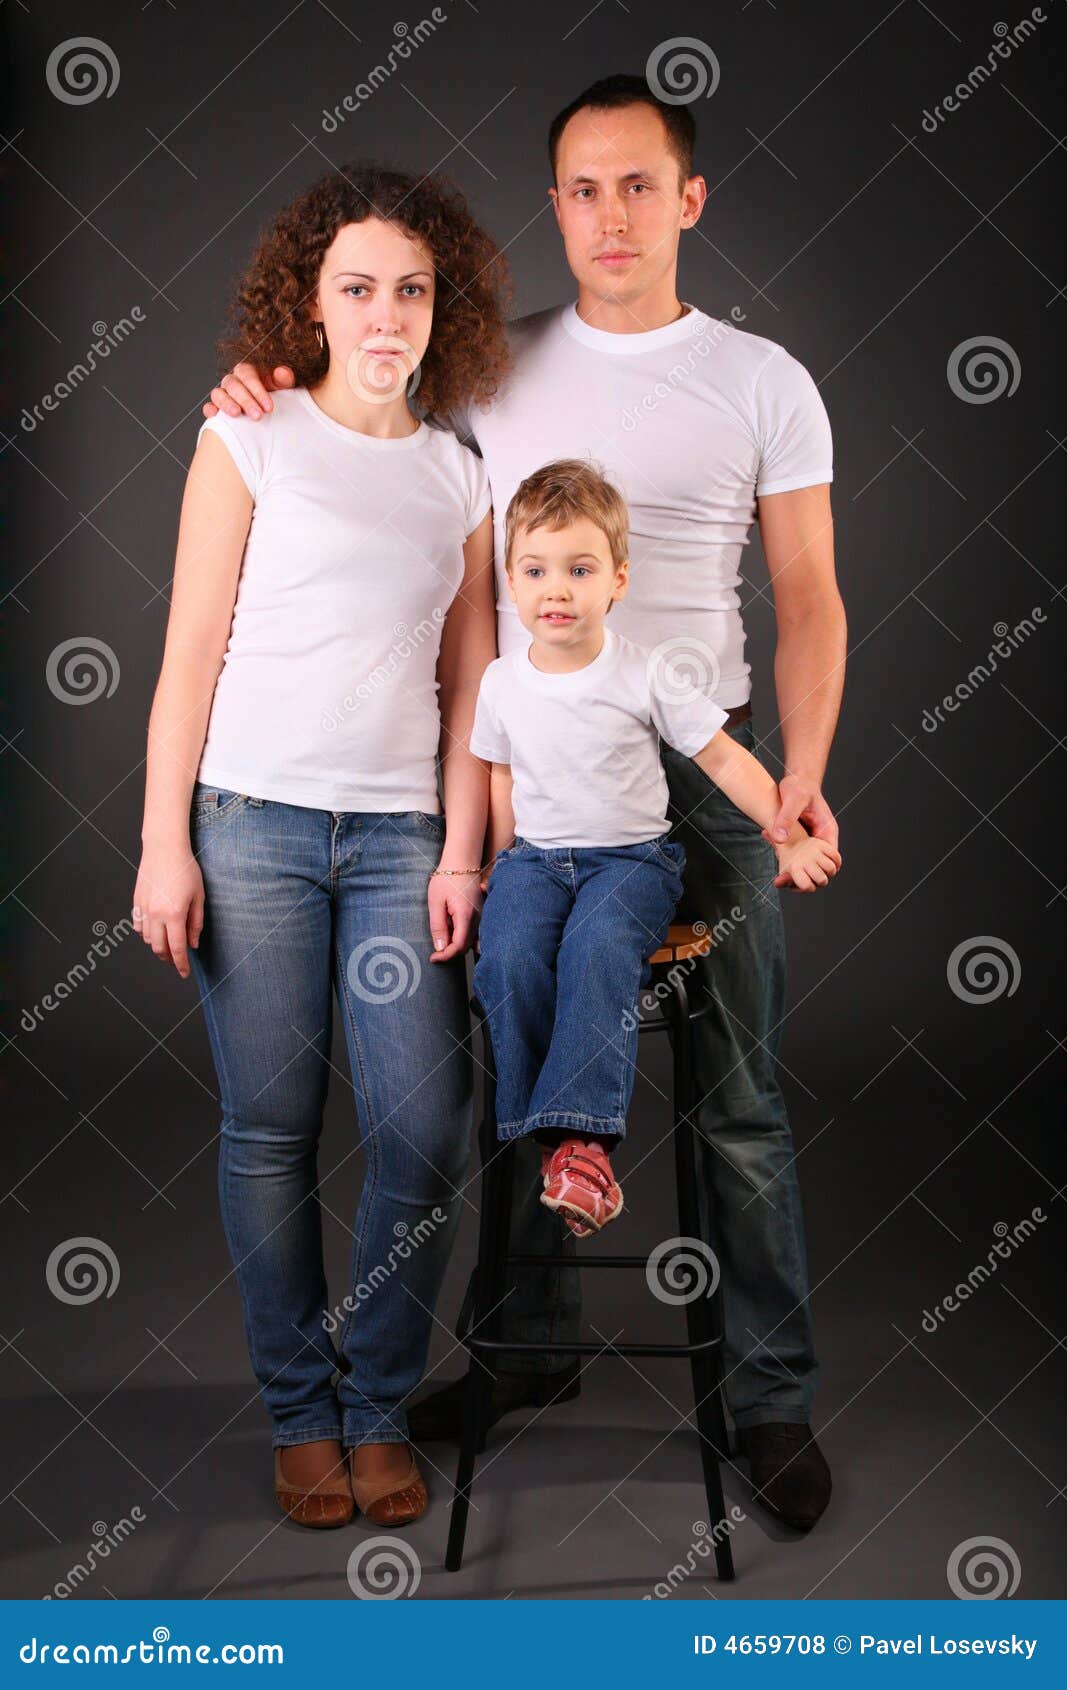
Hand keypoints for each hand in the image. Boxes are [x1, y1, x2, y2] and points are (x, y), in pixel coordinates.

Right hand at [132, 845, 205, 978]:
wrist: (164, 849)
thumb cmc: (185, 869)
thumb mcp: (198, 896)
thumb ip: (195, 923)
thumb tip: (192, 944)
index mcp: (174, 914)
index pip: (176, 949)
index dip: (181, 964)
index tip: (184, 973)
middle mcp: (155, 914)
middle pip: (159, 948)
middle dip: (168, 959)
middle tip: (177, 962)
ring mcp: (143, 908)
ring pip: (147, 939)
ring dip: (158, 946)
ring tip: (169, 945)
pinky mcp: (137, 902)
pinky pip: (138, 926)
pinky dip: (146, 934)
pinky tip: (156, 931)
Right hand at [202, 361, 294, 420]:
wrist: (268, 412)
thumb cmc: (275, 396)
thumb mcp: (283, 388)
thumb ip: (283, 379)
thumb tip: (282, 372)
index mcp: (247, 372)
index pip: (248, 375)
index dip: (258, 391)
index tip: (269, 407)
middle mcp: (233, 381)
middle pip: (233, 385)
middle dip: (246, 401)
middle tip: (258, 416)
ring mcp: (223, 394)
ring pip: (218, 393)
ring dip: (227, 404)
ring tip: (237, 414)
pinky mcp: (216, 407)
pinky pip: (208, 406)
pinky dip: (210, 410)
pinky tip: (215, 415)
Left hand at [427, 871, 483, 961]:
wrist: (462, 861)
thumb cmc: (447, 878)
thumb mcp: (435, 902)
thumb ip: (438, 926)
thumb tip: (440, 947)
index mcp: (466, 916)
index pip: (459, 946)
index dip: (445, 956)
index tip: (433, 958)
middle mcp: (478, 918)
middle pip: (466, 947)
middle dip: (450, 953)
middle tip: (434, 952)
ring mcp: (481, 916)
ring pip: (471, 941)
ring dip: (456, 946)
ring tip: (442, 940)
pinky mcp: (481, 914)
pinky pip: (474, 933)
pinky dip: (463, 938)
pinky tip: (451, 932)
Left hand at [764, 776, 838, 890]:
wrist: (796, 777)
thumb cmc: (800, 786)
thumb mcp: (794, 800)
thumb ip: (787, 818)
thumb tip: (779, 839)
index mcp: (827, 831)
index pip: (832, 860)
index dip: (819, 872)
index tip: (800, 876)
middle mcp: (820, 838)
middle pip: (817, 866)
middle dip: (801, 874)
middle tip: (782, 878)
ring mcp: (810, 838)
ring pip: (803, 860)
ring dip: (789, 863)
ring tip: (773, 860)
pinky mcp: (798, 836)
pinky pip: (792, 849)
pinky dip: (780, 848)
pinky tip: (767, 838)